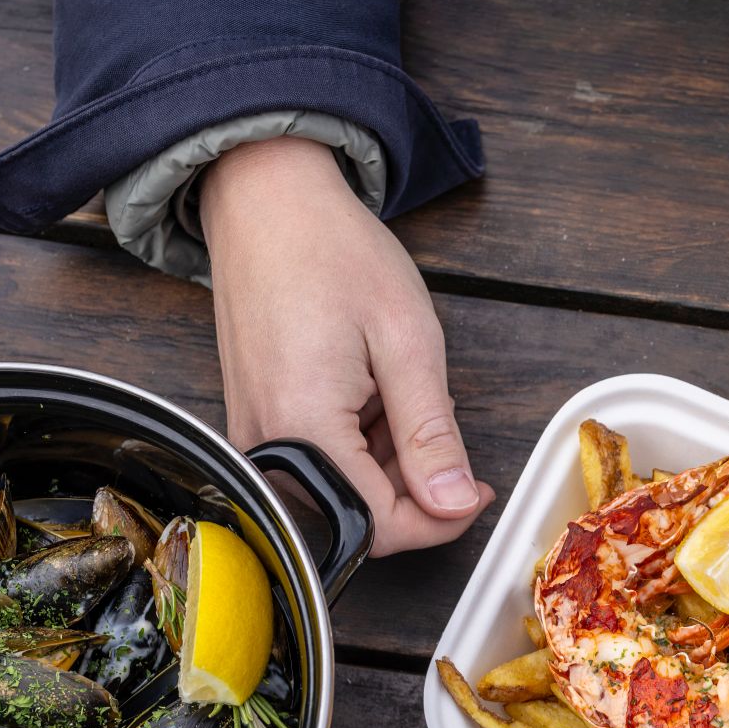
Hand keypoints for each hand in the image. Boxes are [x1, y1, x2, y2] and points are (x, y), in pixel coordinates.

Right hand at [199, 137, 494, 555]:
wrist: (267, 202)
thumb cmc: (333, 253)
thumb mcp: (408, 340)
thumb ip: (430, 434)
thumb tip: (453, 504)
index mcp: (302, 427)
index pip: (378, 525)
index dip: (439, 519)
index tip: (476, 491)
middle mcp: (265, 444)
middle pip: (355, 516)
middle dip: (411, 487)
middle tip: (437, 424)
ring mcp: (252, 435)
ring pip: (338, 492)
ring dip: (384, 463)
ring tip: (395, 389)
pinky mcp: (254, 423)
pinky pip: (315, 464)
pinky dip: (356, 444)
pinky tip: (366, 391)